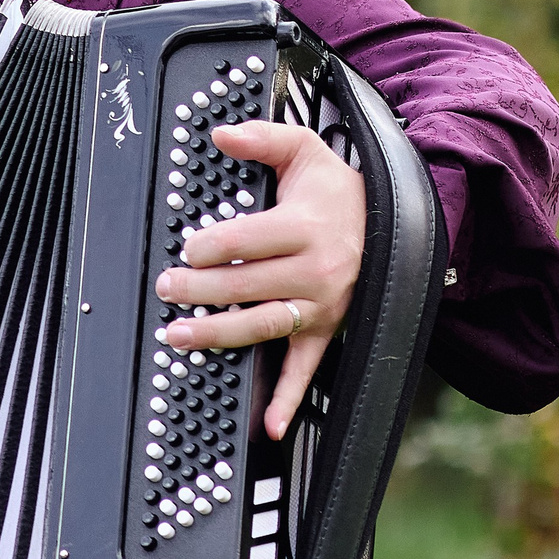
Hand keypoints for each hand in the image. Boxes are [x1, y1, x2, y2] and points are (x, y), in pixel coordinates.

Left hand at [151, 121, 366, 440]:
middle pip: (246, 286)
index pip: (247, 241)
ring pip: (262, 326)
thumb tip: (221, 134)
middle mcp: (315, 271)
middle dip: (199, 291)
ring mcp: (320, 306)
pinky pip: (305, 369)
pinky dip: (288, 400)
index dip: (210, 246)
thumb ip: (261, 138)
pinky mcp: (325, 330)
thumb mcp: (304, 149)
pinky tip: (268, 425)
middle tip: (166, 288)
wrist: (392, 221)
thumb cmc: (337, 189)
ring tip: (178, 335)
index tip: (187, 248)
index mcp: (305, 227)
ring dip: (218, 335)